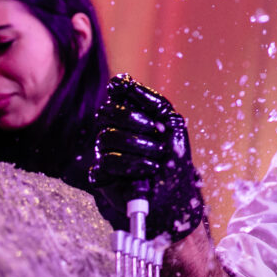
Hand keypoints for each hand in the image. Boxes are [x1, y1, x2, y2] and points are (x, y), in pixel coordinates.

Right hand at [89, 74, 203, 240]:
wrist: (174, 196)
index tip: (146, 102)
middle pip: (107, 112)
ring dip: (139, 146)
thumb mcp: (173, 125)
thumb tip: (125, 81)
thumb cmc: (175, 159)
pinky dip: (131, 166)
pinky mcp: (101, 175)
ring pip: (106, 138)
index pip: (117, 91)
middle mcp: (113, 130)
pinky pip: (105, 163)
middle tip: (157, 133)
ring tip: (157, 158)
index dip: (129, 92)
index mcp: (130, 114)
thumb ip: (155, 103)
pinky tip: (147, 170)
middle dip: (136, 121)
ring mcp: (104, 152)